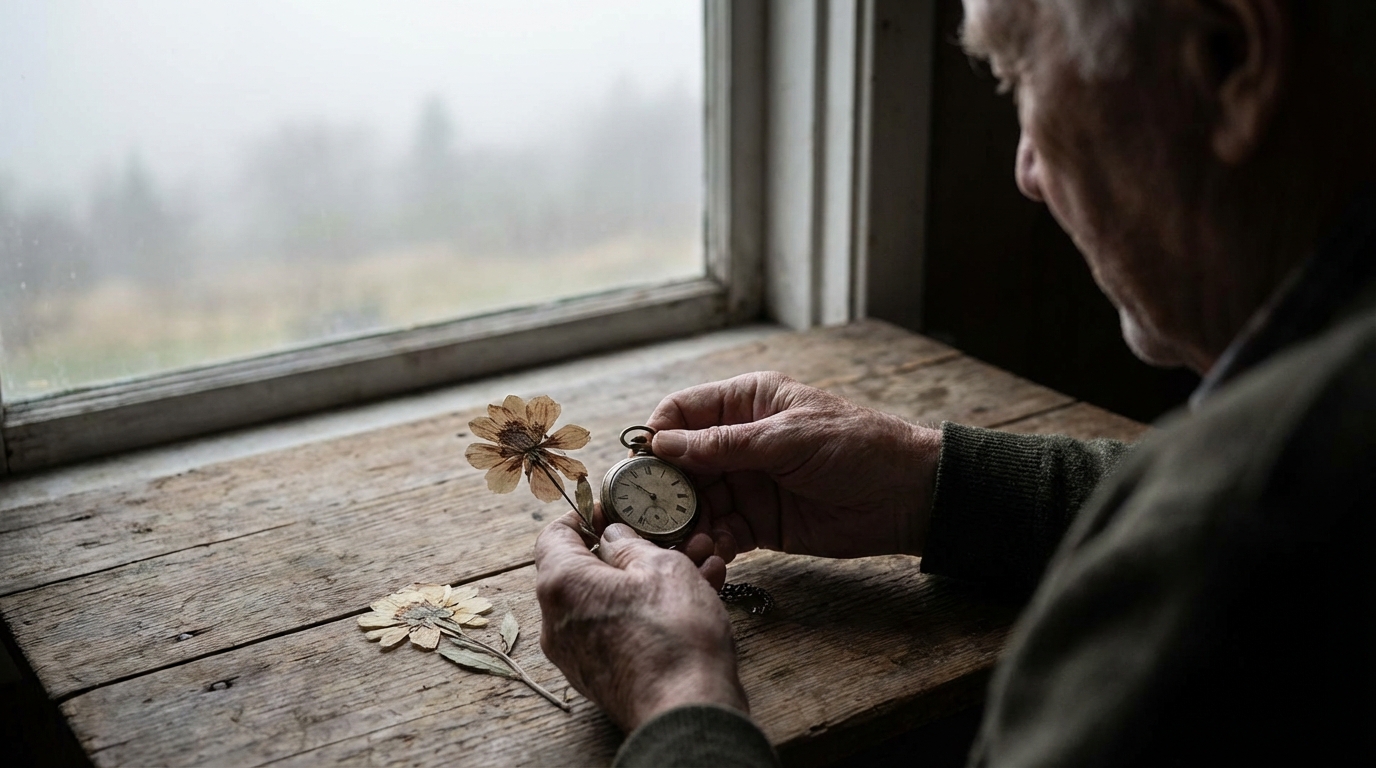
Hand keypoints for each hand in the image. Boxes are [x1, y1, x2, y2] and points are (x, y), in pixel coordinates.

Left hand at [535, 510, 745, 731]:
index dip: (584, 516)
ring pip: (612, 599)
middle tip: (668, 536)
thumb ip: (631, 544)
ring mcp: (578, 653)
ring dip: (651, 577)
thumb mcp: (661, 567)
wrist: (688, 710)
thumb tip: (613, 537)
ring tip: (699, 560)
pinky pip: (621, 627)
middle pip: (587, 568)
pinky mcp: (602, 675)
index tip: (612, 508)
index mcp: (562, 585)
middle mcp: (559, 621)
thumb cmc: (673, 635)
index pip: (554, 535)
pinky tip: (700, 591)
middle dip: (633, 548)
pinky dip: (651, 608)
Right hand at [649, 372, 940, 561]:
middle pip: (679, 463)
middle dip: (662, 489)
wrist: (907, 496)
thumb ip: (725, 444)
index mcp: (746, 402)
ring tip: (683, 541)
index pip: (682, 412)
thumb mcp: (788, 438)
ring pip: (695, 502)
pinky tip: (710, 553)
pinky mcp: (759, 523)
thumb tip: (663, 444)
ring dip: (685, 522)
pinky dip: (711, 543)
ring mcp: (747, 484)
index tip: (640, 467)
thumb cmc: (856, 448)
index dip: (657, 436)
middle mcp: (738, 441)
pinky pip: (721, 532)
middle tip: (648, 515)